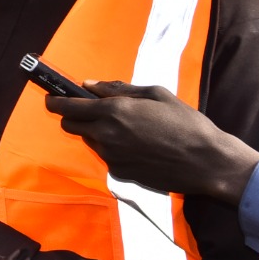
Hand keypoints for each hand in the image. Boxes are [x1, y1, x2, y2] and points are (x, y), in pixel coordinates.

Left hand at [49, 82, 258, 204]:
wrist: (208, 162)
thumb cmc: (186, 123)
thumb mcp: (155, 94)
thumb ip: (118, 89)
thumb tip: (89, 85)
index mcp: (113, 111)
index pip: (67, 107)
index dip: (54, 101)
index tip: (50, 98)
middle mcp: (106, 135)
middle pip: (70, 126)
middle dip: (74, 117)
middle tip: (91, 111)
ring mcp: (111, 157)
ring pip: (89, 141)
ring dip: (96, 133)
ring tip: (127, 129)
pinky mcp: (119, 173)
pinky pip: (106, 156)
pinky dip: (113, 149)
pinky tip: (137, 146)